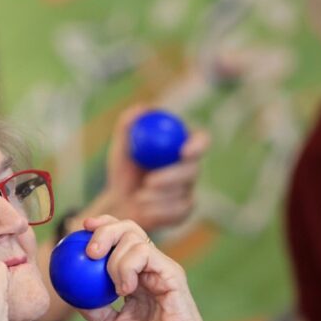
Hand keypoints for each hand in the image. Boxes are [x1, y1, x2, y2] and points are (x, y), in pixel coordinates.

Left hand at [76, 215, 228, 320]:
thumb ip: (94, 309)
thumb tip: (69, 294)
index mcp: (137, 276)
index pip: (119, 238)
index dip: (100, 228)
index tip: (78, 231)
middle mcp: (151, 268)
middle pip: (128, 229)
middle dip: (104, 230)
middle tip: (89, 251)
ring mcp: (163, 270)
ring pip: (135, 239)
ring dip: (115, 259)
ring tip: (114, 289)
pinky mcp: (173, 276)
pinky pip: (147, 255)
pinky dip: (128, 266)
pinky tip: (124, 289)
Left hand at [96, 105, 209, 230]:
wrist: (119, 203)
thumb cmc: (123, 171)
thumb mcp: (121, 149)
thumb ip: (128, 127)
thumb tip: (141, 109)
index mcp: (182, 145)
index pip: (201, 140)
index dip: (198, 145)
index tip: (182, 151)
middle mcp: (191, 167)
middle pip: (194, 170)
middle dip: (171, 177)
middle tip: (149, 182)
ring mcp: (190, 189)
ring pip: (183, 193)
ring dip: (157, 196)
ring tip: (138, 197)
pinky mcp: (185, 210)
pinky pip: (178, 212)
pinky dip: (157, 211)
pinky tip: (144, 208)